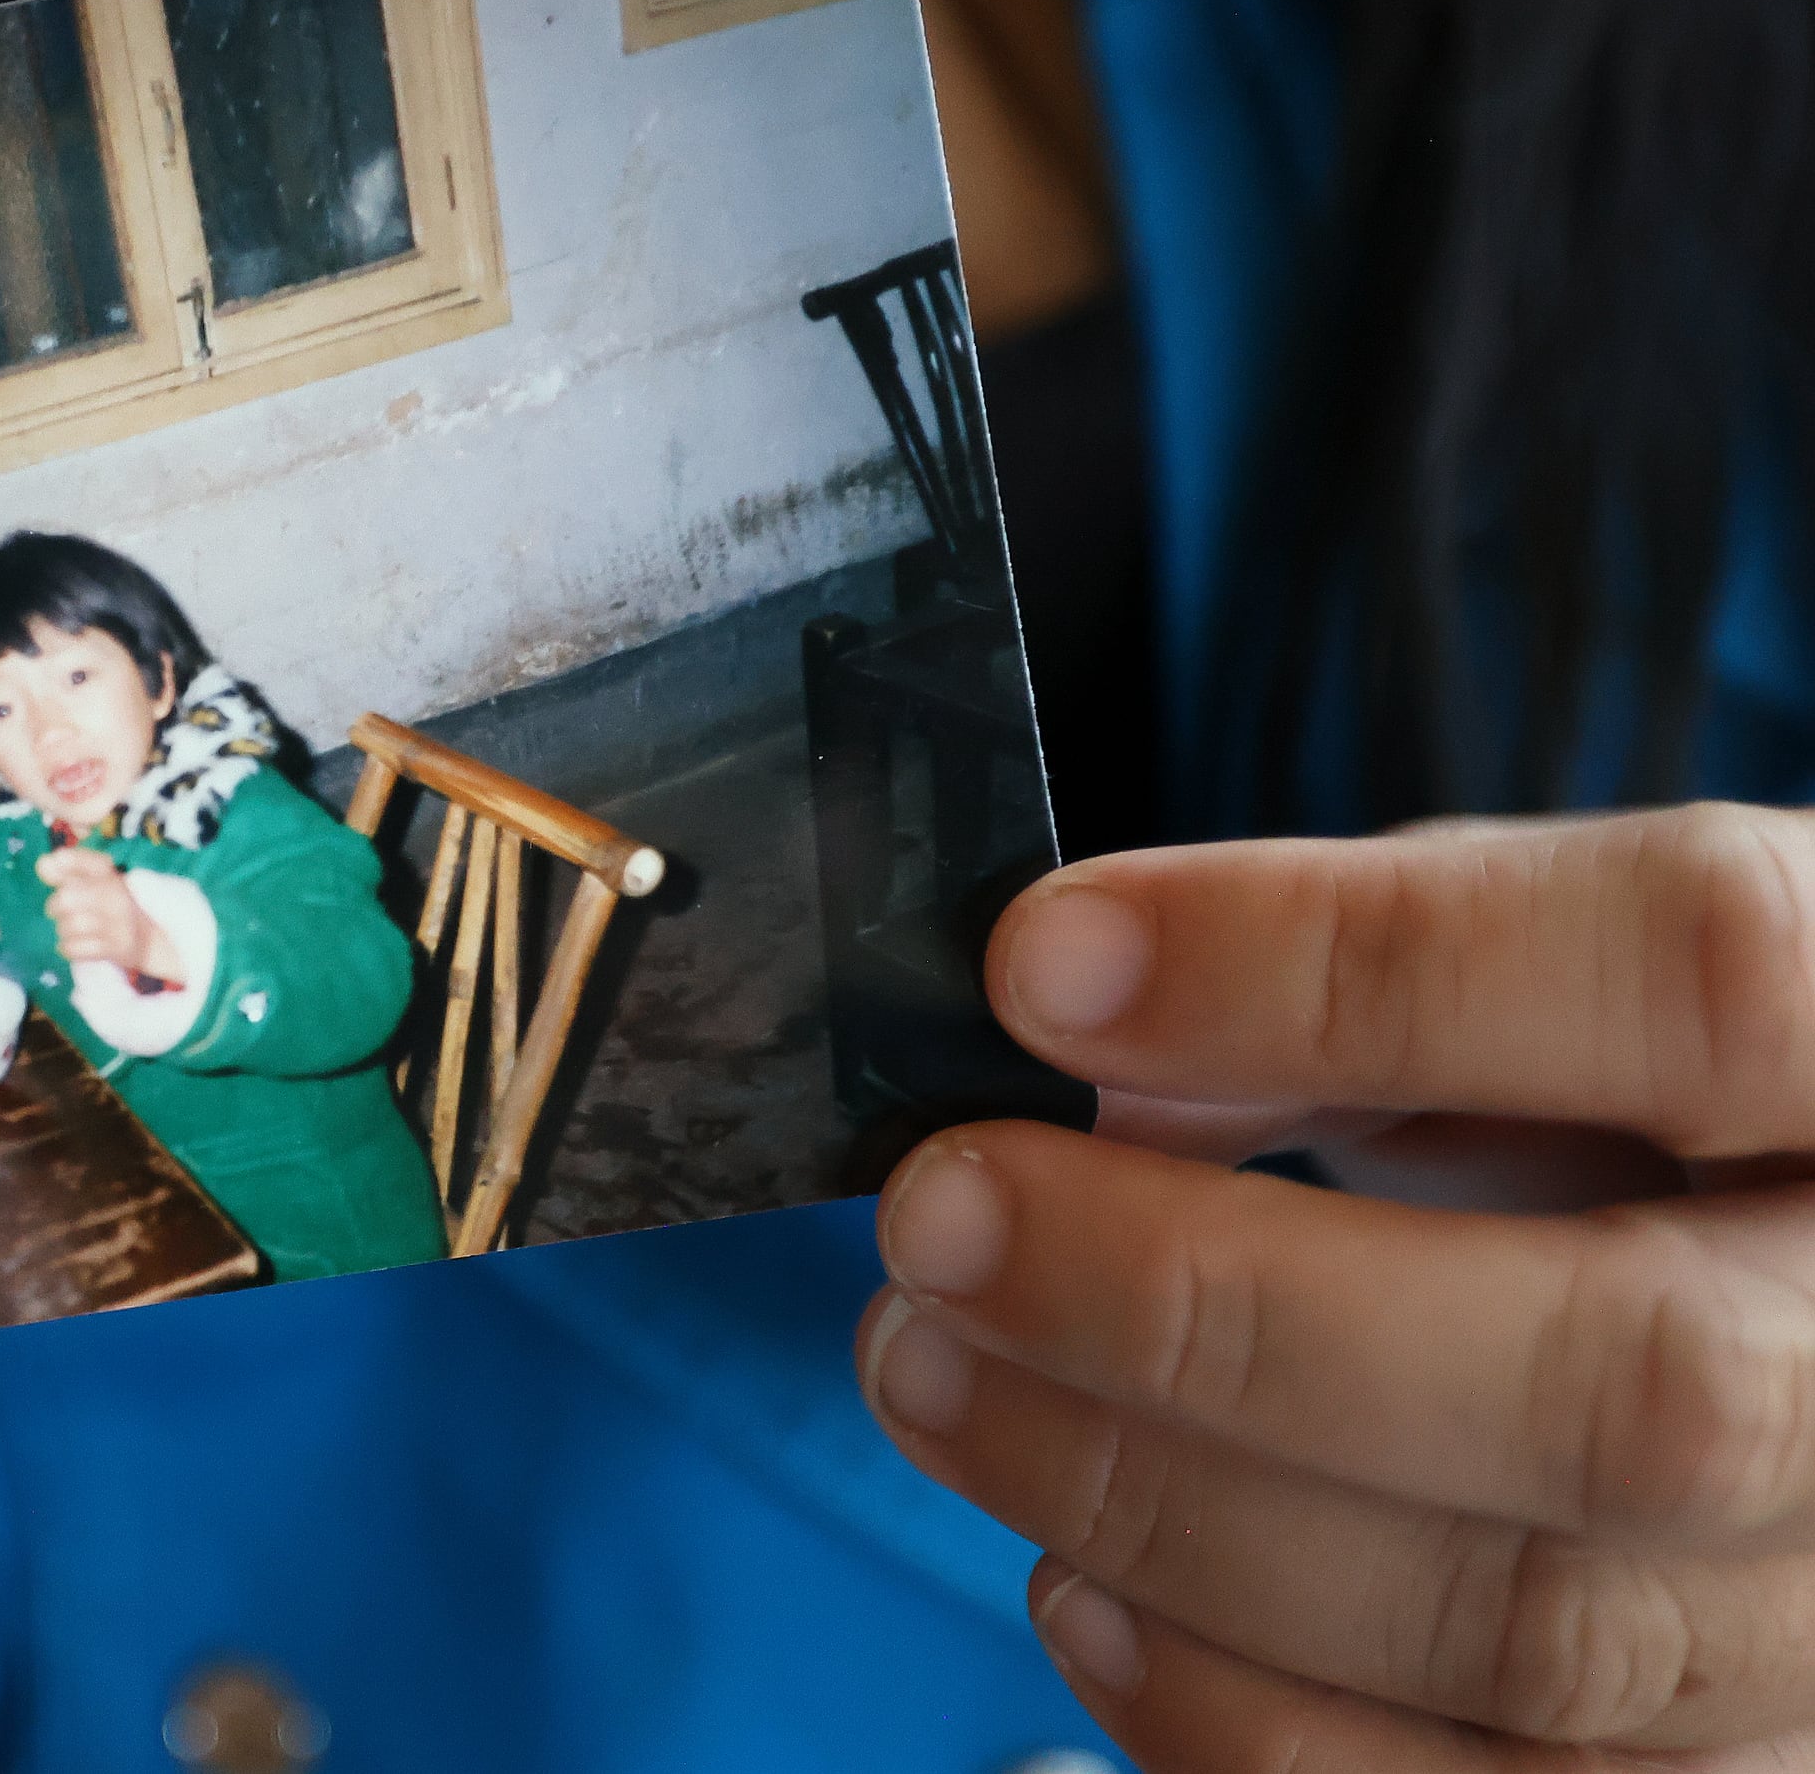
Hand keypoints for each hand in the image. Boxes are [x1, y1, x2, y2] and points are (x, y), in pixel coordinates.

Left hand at [38, 847, 182, 982]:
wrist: (151, 938)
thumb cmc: (113, 906)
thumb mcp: (96, 883)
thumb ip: (67, 871)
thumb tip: (42, 863)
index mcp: (111, 874)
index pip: (87, 860)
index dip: (67, 862)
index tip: (54, 864)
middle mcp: (117, 894)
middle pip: (67, 898)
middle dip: (56, 907)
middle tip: (60, 912)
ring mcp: (119, 922)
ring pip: (71, 926)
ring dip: (64, 930)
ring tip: (70, 930)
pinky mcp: (118, 947)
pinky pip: (77, 949)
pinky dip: (68, 948)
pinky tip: (73, 945)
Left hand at [866, 804, 1814, 1768]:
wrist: (1794, 1306)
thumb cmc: (1650, 1100)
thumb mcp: (1563, 967)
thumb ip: (1378, 983)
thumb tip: (1107, 1047)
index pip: (1700, 976)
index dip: (1343, 963)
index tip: (1052, 966)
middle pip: (1625, 1385)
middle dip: (1206, 1303)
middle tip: (943, 1216)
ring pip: (1543, 1639)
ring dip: (1161, 1507)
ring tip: (932, 1369)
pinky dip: (1233, 1720)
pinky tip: (1077, 1584)